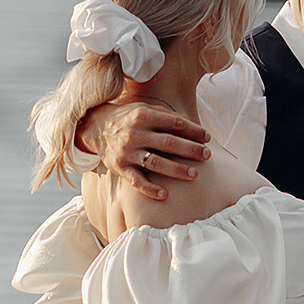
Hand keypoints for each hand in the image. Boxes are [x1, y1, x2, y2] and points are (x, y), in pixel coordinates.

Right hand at [77, 101, 209, 202]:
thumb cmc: (127, 118)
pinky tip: (165, 194)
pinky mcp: (120, 167)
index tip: (207, 138)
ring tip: (194, 174)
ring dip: (177, 170)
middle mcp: (135, 134)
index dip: (193, 131)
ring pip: (156, 163)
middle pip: (169, 143)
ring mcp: (127, 152)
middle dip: (190, 150)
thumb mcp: (144, 109)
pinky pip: (136, 180)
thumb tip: (192, 125)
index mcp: (143, 116)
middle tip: (207, 155)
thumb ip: (166, 115)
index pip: (174, 124)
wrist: (95, 127)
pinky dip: (150, 189)